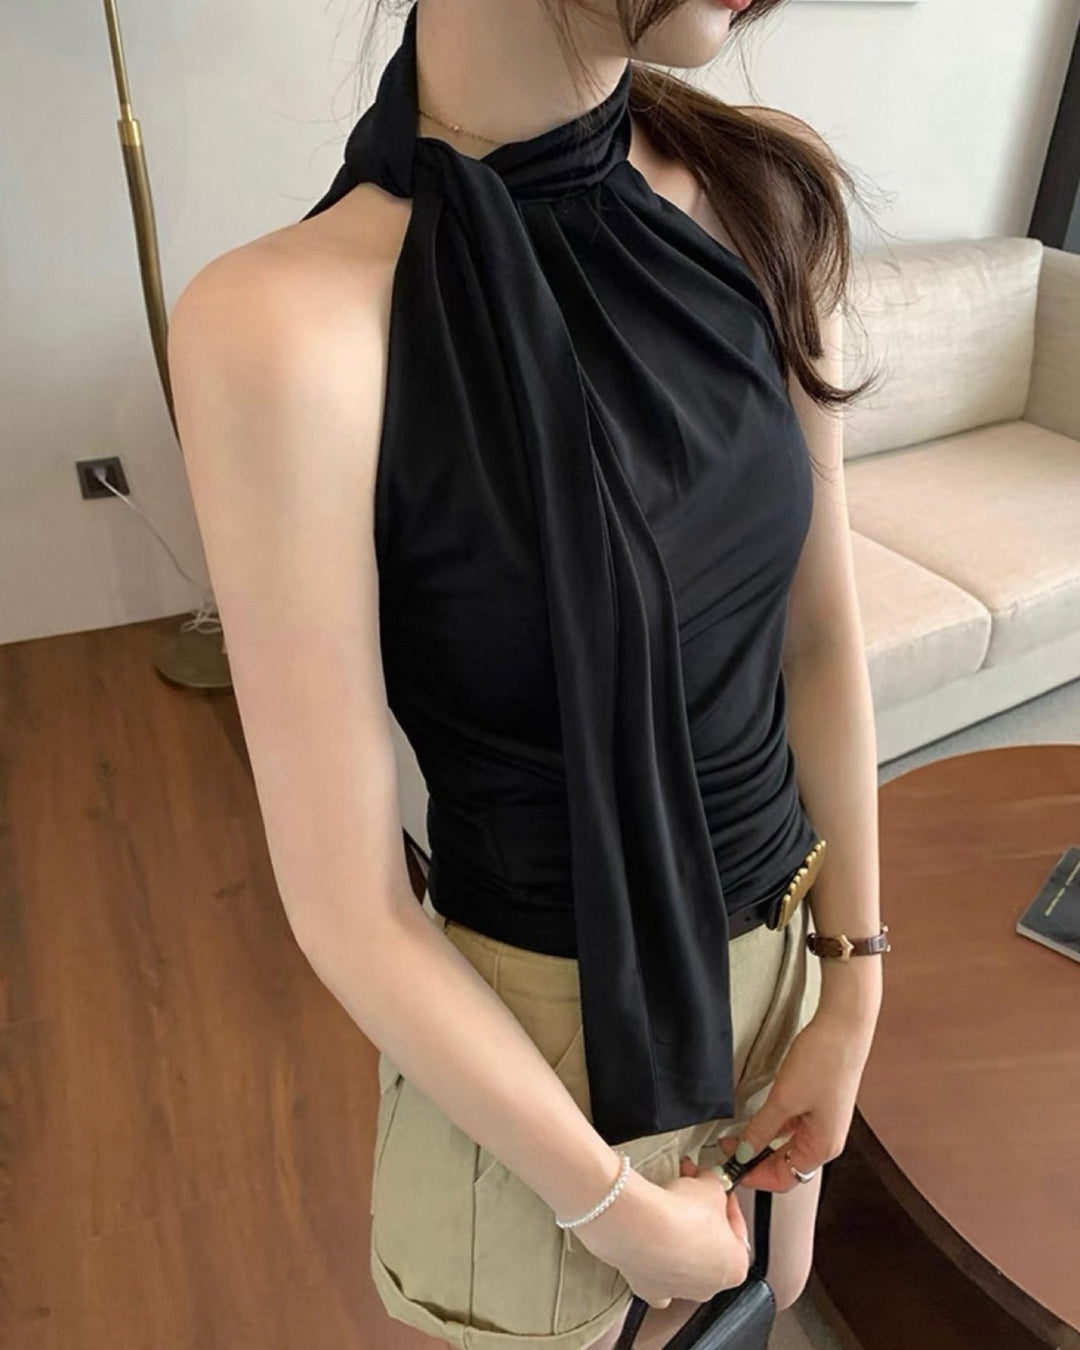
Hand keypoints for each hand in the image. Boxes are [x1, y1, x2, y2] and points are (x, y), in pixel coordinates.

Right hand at [575, 1154, 749, 1306]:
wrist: (643, 1226)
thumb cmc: (681, 1215)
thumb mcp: (712, 1187)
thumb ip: (717, 1187)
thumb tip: (711, 1183)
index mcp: (735, 1267)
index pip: (738, 1230)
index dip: (726, 1204)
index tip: (717, 1191)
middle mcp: (709, 1286)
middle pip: (710, 1249)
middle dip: (701, 1221)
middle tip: (691, 1196)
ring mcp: (678, 1290)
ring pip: (683, 1265)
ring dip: (679, 1239)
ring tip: (666, 1208)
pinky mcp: (650, 1288)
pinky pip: (655, 1277)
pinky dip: (653, 1261)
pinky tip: (650, 1242)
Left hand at [727, 999, 877, 1191]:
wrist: (842, 1026)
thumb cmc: (824, 1060)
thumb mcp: (784, 1099)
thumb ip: (761, 1129)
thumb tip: (745, 1152)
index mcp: (823, 1147)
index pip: (784, 1179)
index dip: (755, 1176)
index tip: (731, 1167)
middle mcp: (827, 1139)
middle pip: (786, 1163)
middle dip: (755, 1159)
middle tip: (728, 1151)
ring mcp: (823, 1121)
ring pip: (787, 1144)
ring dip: (762, 1142)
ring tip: (737, 1135)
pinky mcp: (819, 1104)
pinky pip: (792, 1125)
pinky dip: (773, 1126)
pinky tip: (757, 1118)